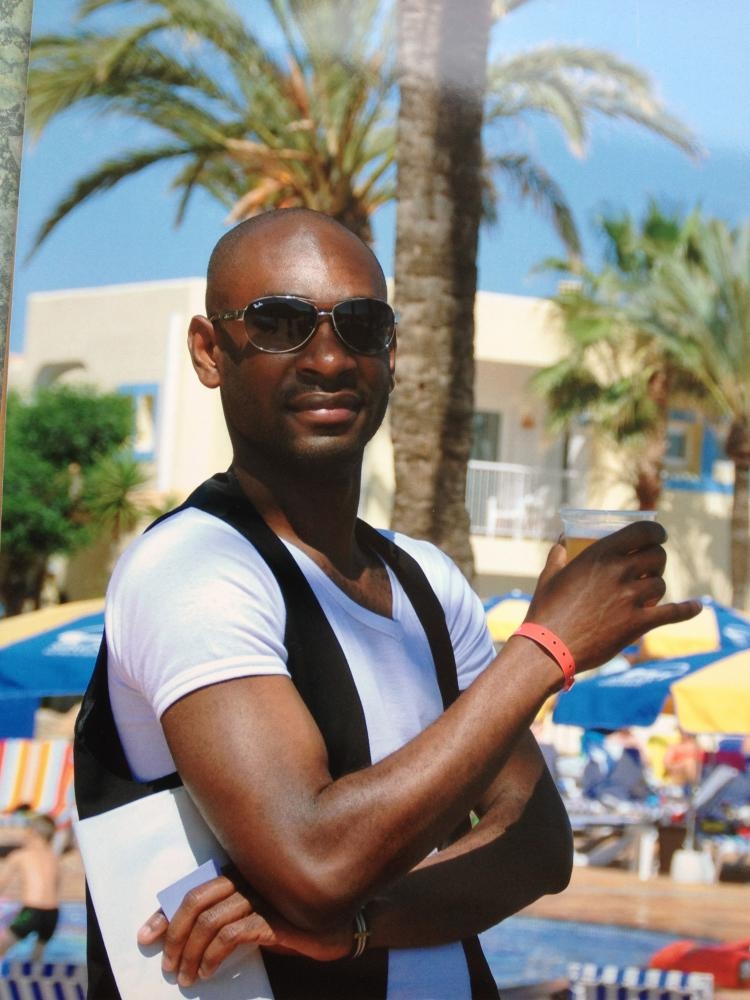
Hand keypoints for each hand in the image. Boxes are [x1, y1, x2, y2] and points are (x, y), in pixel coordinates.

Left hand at [137, 872, 351, 987]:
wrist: (335, 931)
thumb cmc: (290, 925)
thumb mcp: (251, 923)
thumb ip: (225, 923)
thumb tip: (185, 945)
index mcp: (238, 876)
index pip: (192, 889)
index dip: (165, 913)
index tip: (145, 937)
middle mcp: (247, 879)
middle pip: (195, 900)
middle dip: (175, 936)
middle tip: (169, 966)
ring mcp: (261, 895)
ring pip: (210, 920)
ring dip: (192, 953)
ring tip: (188, 977)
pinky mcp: (274, 916)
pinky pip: (232, 933)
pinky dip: (214, 955)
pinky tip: (210, 971)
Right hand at [525, 520, 700, 673]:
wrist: (549, 649)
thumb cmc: (545, 611)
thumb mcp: (548, 576)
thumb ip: (558, 555)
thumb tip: (562, 542)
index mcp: (599, 554)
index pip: (643, 531)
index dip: (656, 532)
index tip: (658, 536)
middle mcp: (619, 571)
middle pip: (656, 556)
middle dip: (656, 560)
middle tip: (650, 567)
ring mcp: (630, 598)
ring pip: (660, 584)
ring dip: (656, 587)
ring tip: (647, 593)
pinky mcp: (638, 624)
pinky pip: (672, 613)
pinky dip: (687, 610)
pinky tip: (696, 607)